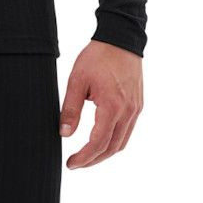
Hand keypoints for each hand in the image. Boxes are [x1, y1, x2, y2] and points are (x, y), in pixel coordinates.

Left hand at [59, 39, 143, 167]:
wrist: (121, 39)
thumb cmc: (98, 56)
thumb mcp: (77, 80)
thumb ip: (71, 108)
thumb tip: (64, 134)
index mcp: (112, 107)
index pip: (98, 143)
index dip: (84, 157)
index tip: (71, 163)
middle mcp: (127, 112)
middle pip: (112, 148)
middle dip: (94, 160)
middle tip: (77, 163)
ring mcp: (135, 109)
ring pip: (122, 142)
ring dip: (105, 153)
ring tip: (88, 155)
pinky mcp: (138, 104)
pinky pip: (128, 130)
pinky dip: (115, 140)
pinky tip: (103, 138)